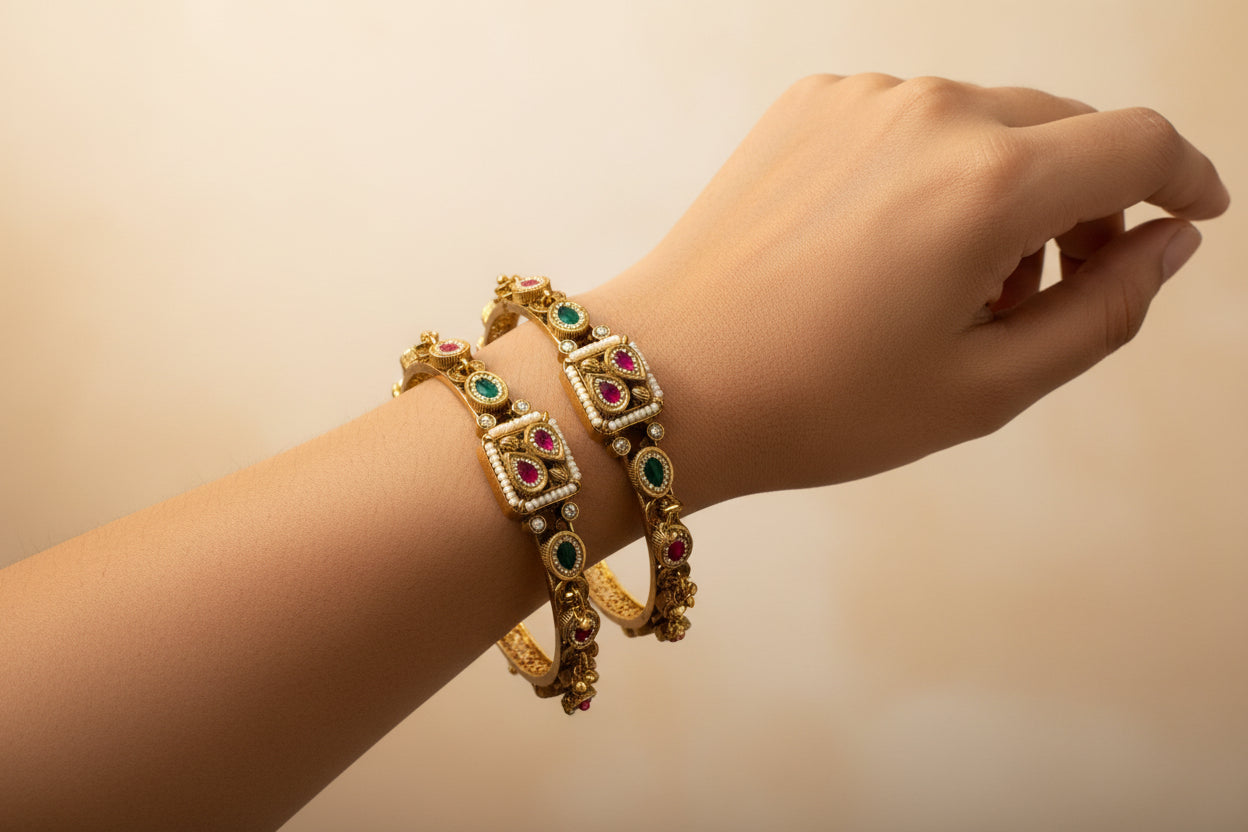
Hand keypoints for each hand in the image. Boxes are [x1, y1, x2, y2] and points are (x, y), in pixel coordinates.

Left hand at [586, 73, 1229, 501]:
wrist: (668, 381)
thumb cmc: (818, 403)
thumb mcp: (985, 387)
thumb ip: (1104, 311)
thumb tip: (1168, 245)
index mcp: (988, 182)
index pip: (1137, 144)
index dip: (1183, 180)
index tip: (1188, 215)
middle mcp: (930, 113)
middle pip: (1065, 130)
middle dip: (1089, 203)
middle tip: (1050, 290)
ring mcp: (861, 99)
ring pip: (988, 121)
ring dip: (1008, 188)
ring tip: (958, 287)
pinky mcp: (808, 105)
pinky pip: (912, 120)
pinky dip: (935, 169)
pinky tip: (892, 247)